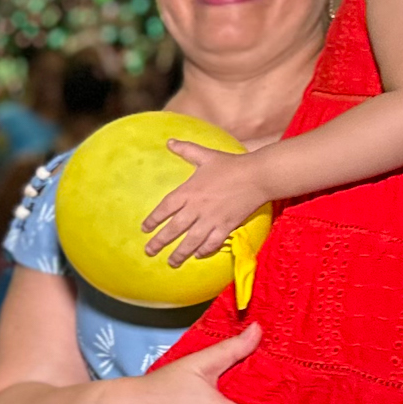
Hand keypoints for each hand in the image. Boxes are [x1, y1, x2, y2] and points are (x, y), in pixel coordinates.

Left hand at [144, 142, 267, 267]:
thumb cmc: (231, 164)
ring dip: (180, 253)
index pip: (164, 208)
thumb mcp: (206, 155)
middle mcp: (197, 208)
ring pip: (191, 241)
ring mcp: (212, 219)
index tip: (145, 229)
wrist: (258, 176)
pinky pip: (212, 243)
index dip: (153, 220)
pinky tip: (198, 255)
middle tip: (149, 251)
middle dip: (159, 242)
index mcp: (189, 191)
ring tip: (171, 262)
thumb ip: (186, 150)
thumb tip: (169, 141)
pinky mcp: (226, 226)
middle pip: (174, 229)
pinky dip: (204, 251)